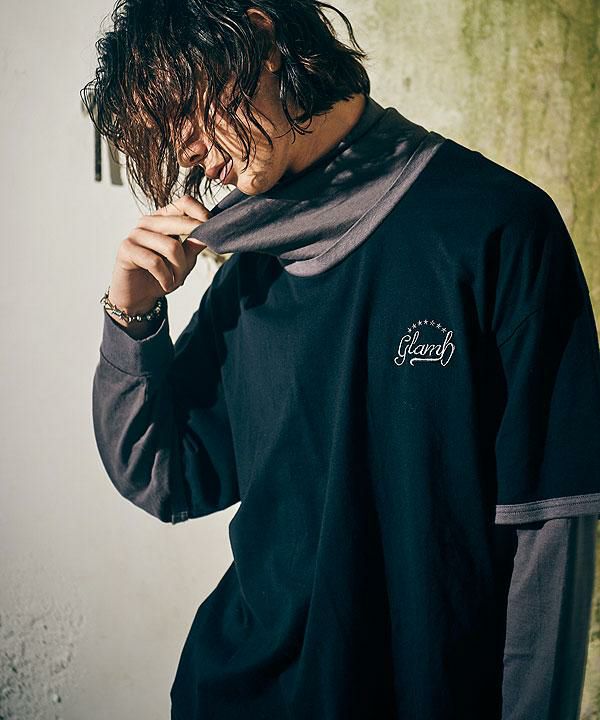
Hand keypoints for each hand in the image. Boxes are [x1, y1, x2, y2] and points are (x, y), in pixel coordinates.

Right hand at [107, 195, 208, 314]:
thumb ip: (194, 245)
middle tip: (189, 268)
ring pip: (171, 246)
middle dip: (191, 248)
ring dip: (179, 269)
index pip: (184, 203)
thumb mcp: (184, 261)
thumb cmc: (161, 275)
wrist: (138, 296)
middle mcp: (148, 222)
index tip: (211, 228)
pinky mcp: (126, 249)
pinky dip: (166, 278)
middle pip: (179, 223)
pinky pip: (155, 262)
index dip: (201, 212)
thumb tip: (208, 232)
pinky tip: (166, 284)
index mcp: (163, 219)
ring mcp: (135, 234)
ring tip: (175, 281)